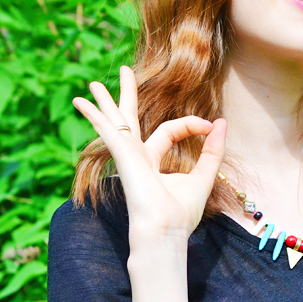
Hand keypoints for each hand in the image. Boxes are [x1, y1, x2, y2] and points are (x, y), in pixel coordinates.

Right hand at [73, 66, 225, 238]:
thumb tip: (220, 123)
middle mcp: (137, 156)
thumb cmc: (180, 213)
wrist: (165, 231)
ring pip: (114, 121)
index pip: (170, 130)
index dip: (192, 123)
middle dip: (127, 94)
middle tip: (124, 71)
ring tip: (91, 84)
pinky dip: (95, 115)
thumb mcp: (203, 176)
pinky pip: (107, 130)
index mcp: (153, 161)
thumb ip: (212, 150)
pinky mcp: (123, 156)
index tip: (210, 125)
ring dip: (103, 101)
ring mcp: (127, 156)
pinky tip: (82, 102)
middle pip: (130, 118)